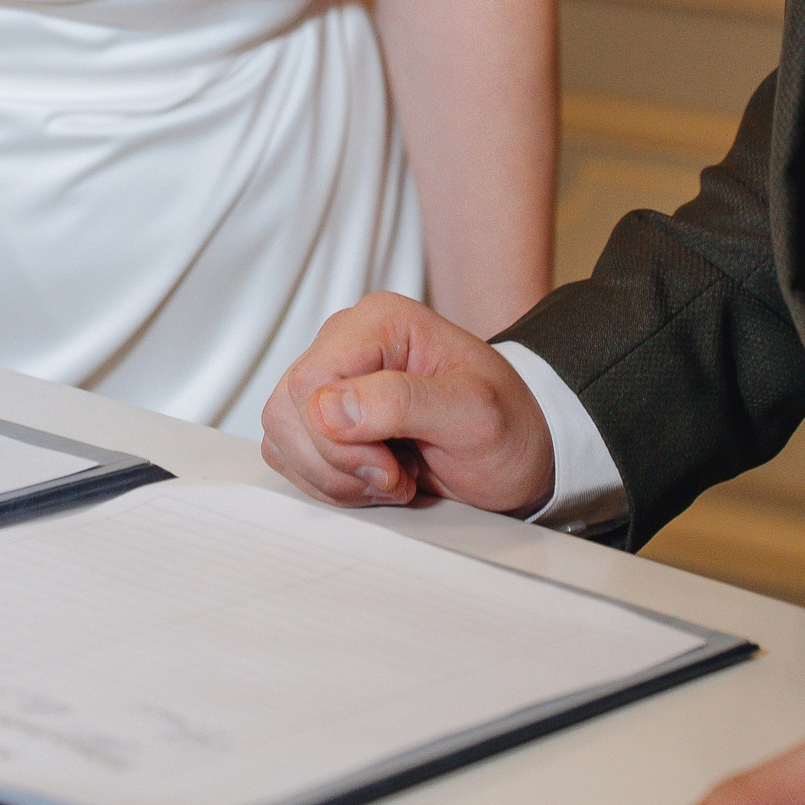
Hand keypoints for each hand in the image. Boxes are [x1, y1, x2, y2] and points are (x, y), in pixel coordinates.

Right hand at [259, 290, 554, 512]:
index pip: (312, 382)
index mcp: (380, 322)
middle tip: (396, 475)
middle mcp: (347, 342)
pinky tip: (371, 480)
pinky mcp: (323, 417)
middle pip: (289, 410)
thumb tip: (328, 408)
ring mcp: (332, 379)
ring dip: (333, 477)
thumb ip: (402, 403)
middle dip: (339, 463)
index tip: (393, 467)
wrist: (521, 451)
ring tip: (389, 477)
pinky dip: (326, 482)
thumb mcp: (474, 414)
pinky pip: (288, 452)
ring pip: (282, 434)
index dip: (341, 440)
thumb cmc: (509, 426)